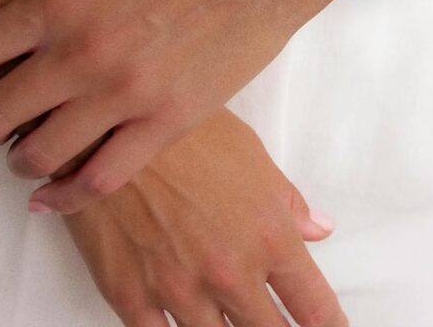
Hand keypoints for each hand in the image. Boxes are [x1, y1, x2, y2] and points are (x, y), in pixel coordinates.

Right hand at [63, 107, 347, 326]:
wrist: (112, 126)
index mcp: (269, 235)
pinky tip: (183, 325)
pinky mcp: (132, 297)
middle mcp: (231, 271)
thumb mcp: (251, 156)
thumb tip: (320, 229)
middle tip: (279, 325)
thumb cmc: (187, 133)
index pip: (313, 304)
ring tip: (231, 322)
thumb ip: (288, 202)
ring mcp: (180, 290)